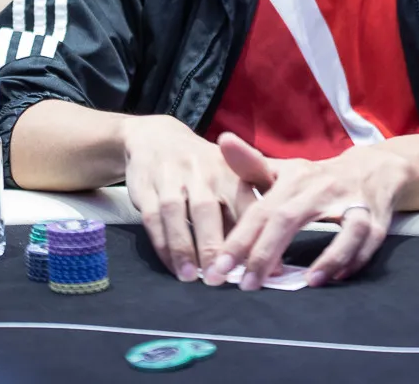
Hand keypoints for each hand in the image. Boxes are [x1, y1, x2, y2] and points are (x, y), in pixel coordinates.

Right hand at [121, 115, 272, 281]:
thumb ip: (248, 215)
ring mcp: (171, 176)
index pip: (243, 203)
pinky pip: (152, 217)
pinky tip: (172, 265)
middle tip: (219, 278)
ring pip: (175, 212)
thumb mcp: (232, 177)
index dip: (253, 235)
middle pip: (207, 208)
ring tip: (192, 277)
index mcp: (230, 171)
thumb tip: (271, 264)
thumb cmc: (204, 169)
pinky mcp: (146, 185)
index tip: (261, 267)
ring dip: (183, 247)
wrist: (157, 138)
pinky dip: (162, 244)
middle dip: (212, 244)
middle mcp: (201, 171)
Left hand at [204, 133, 409, 289]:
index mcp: (296, 177)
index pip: (262, 210)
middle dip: (266, 253)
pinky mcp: (377, 218)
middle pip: (292, 218)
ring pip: (345, 229)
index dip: (240, 239)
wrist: (372, 168)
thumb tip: (223, 140)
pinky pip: (369, 240)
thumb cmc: (317, 178)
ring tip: (306, 282)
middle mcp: (322, 188)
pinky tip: (336, 277)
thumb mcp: (285, 170)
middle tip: (246, 285)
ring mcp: (354, 202)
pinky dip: (354, 259)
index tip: (219, 268)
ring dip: (329, 256)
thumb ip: (252, 165)